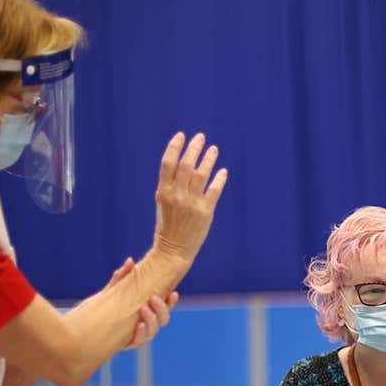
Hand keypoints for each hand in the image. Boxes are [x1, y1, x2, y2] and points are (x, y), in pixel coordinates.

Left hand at [106, 257, 178, 348]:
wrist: (81, 330)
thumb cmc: (98, 309)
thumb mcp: (111, 292)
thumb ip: (121, 279)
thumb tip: (130, 261)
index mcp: (145, 312)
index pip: (163, 307)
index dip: (171, 302)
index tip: (173, 293)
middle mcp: (144, 324)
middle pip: (162, 320)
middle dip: (161, 309)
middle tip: (153, 298)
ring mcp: (136, 335)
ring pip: (153, 331)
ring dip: (152, 320)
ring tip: (144, 309)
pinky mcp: (125, 344)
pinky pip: (138, 341)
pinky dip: (140, 334)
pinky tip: (138, 325)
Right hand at [153, 131, 227, 266]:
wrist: (173, 250)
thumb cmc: (167, 225)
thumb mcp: (162, 202)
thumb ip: (171, 184)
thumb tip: (181, 163)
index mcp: (163, 192)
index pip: (168, 164)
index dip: (175, 147)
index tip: (181, 135)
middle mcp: (177, 196)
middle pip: (186, 165)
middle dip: (194, 148)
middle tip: (200, 137)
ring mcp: (192, 204)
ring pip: (202, 174)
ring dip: (208, 159)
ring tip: (213, 149)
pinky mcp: (206, 212)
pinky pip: (214, 190)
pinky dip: (219, 178)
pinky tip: (223, 170)